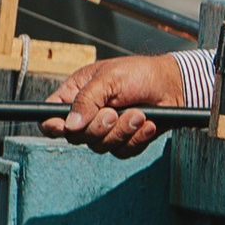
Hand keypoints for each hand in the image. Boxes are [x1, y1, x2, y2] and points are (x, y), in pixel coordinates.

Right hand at [45, 53, 186, 156]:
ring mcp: (105, 130)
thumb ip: (87, 99)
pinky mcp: (124, 140)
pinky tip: (148, 124)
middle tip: (115, 112)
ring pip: (100, 146)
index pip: (50, 117)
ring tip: (138, 114)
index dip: (52, 126)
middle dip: (98, 126)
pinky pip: (122, 151)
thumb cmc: (139, 73)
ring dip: (121, 131)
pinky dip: (136, 138)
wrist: (173, 85)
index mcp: (75, 95)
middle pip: (76, 137)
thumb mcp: (110, 78)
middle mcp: (87, 115)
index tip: (64, 127)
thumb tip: (70, 124)